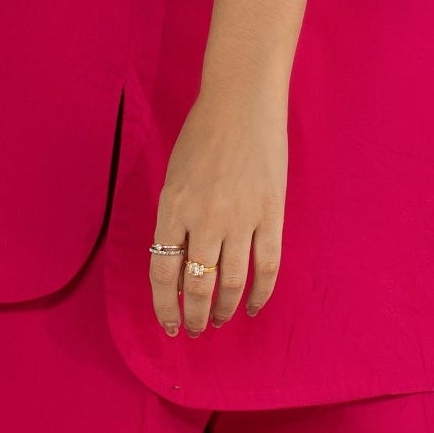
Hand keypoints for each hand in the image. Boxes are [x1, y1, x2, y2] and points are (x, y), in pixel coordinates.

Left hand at [150, 88, 286, 335]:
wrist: (241, 102)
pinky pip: (267, 265)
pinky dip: (260, 293)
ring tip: (221, 322)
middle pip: (197, 285)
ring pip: (231, 282)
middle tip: (197, 330)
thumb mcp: (174, 177)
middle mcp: (204, 220)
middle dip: (195, 316)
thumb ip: (175, 220)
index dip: (165, 306)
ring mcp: (240, 218)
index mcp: (172, 209)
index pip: (163, 273)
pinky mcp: (271, 214)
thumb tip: (180, 264)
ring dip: (224, 309)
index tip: (168, 325)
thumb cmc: (202, 134)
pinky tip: (252, 306)